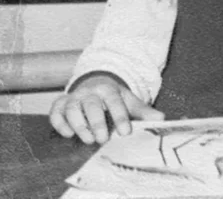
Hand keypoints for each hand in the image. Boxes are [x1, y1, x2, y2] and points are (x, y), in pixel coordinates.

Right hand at [49, 75, 163, 144]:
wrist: (95, 88)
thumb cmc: (114, 100)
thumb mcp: (130, 102)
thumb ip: (143, 111)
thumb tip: (161, 118)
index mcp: (109, 89)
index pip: (115, 101)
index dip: (120, 116)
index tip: (125, 132)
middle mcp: (89, 92)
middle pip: (91, 105)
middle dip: (97, 123)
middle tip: (102, 140)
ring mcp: (73, 97)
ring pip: (71, 109)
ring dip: (78, 125)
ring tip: (88, 140)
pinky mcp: (60, 104)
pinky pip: (55, 112)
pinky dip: (59, 123)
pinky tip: (68, 134)